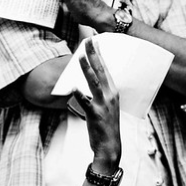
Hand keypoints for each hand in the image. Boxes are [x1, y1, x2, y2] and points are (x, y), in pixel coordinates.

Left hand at [72, 38, 120, 173]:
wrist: (110, 146)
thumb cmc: (106, 126)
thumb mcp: (106, 106)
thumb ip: (97, 94)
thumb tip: (83, 84)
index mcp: (113, 91)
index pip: (105, 68)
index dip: (100, 53)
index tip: (95, 39)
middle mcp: (110, 95)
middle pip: (101, 70)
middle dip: (94, 54)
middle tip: (89, 39)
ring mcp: (103, 104)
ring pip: (94, 83)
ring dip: (87, 69)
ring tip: (80, 56)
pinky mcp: (95, 114)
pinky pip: (85, 103)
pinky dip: (78, 95)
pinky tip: (72, 87)